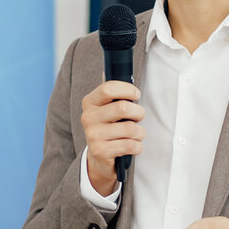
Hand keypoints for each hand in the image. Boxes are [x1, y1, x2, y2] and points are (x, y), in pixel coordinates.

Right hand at [80, 80, 144, 195]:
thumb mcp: (107, 109)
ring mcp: (92, 135)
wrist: (99, 159)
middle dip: (139, 113)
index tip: (136, 95)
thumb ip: (111, 92)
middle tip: (138, 117)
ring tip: (136, 135)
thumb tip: (108, 69)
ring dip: (140, 133)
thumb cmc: (110, 128)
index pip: (108, 88)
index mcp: (89, 102)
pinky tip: (133, 146)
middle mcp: (87, 117)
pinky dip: (137, 146)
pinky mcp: (100, 151)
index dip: (128, 89)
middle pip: (123, 108)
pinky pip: (130, 145)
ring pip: (130, 128)